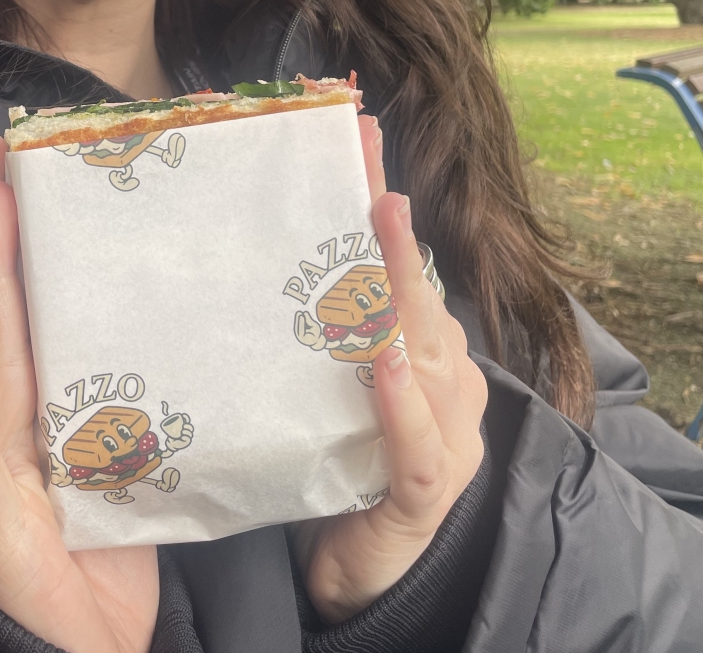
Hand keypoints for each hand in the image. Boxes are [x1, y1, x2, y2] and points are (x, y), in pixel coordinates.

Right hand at [0, 132, 157, 652]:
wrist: (76, 637)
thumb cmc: (102, 543)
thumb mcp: (124, 454)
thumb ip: (128, 390)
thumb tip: (163, 318)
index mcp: (45, 390)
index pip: (34, 294)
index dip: (31, 229)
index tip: (41, 158)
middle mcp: (9, 403)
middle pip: (3, 296)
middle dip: (0, 221)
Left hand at [289, 116, 487, 623]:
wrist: (362, 573)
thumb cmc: (342, 465)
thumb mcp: (327, 381)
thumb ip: (319, 322)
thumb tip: (256, 247)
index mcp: (419, 346)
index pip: (398, 262)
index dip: (380, 197)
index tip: (356, 129)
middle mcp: (443, 377)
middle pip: (414, 290)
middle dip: (390, 225)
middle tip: (367, 157)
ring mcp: (446, 432)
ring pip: (424, 352)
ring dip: (399, 290)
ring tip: (382, 225)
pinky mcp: (424, 493)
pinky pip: (415, 443)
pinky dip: (400, 403)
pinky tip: (381, 364)